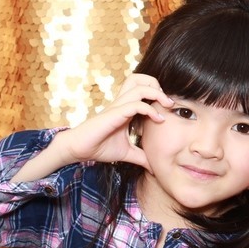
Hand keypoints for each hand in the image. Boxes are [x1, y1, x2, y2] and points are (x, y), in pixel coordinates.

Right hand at [54, 74, 173, 168]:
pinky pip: (135, 104)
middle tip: (168, 102)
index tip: (169, 109)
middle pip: (140, 79)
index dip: (158, 94)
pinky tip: (158, 120)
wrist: (79, 150)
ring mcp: (118, 106)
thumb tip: (154, 168)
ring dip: (157, 93)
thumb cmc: (100, 148)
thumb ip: (141, 157)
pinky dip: (150, 109)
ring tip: (167, 105)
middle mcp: (122, 103)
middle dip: (157, 86)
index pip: (143, 89)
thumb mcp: (127, 153)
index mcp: (125, 108)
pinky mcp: (114, 113)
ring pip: (139, 87)